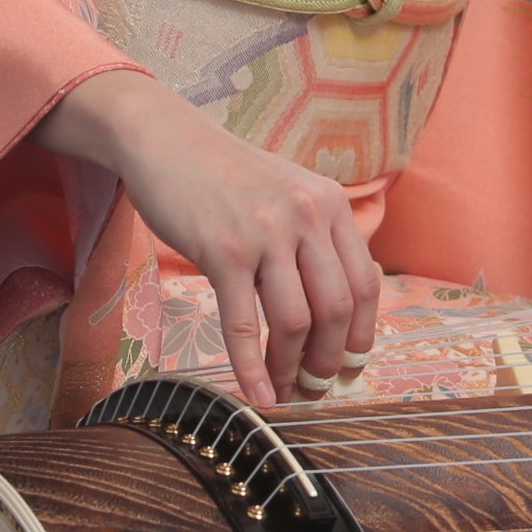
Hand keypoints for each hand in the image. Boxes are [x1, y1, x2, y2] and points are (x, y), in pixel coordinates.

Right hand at [32, 69, 381, 404]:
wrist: (165, 139)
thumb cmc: (227, 175)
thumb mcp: (289, 193)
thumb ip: (316, 237)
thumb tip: (337, 305)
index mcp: (331, 204)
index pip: (366, 283)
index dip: (363, 335)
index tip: (352, 367)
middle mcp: (307, 216)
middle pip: (338, 309)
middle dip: (331, 360)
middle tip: (317, 390)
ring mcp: (266, 233)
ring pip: (297, 321)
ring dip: (293, 368)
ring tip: (287, 393)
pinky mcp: (223, 251)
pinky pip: (243, 323)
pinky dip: (252, 366)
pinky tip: (256, 393)